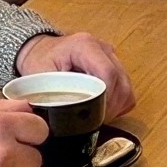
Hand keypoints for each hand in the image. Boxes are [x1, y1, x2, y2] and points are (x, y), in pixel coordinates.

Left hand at [16, 33, 133, 119]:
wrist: (40, 51)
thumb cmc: (39, 61)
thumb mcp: (42, 77)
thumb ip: (56, 93)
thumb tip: (68, 114)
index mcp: (85, 46)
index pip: (108, 73)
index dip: (106, 97)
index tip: (97, 114)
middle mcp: (103, 48)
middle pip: (121, 82)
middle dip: (111, 106)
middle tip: (95, 120)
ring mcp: (111, 56)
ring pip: (126, 87)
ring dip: (115, 106)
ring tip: (97, 116)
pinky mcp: (114, 66)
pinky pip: (126, 89)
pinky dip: (118, 103)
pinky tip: (102, 109)